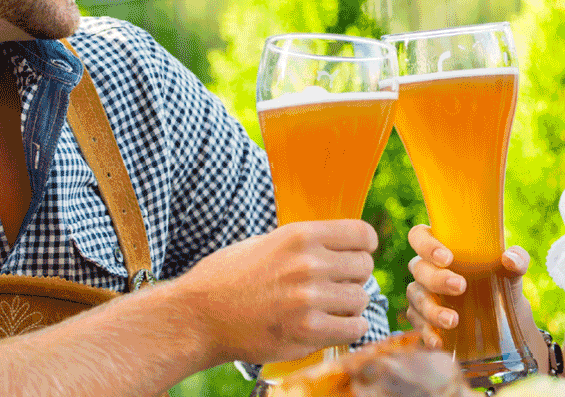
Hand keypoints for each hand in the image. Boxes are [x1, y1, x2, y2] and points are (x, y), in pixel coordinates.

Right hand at [180, 219, 377, 363]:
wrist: (198, 316)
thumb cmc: (230, 278)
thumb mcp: (268, 243)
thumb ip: (307, 243)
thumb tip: (345, 246)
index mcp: (300, 236)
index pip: (363, 235)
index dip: (363, 247)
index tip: (354, 257)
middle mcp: (308, 263)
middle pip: (365, 268)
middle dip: (353, 278)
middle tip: (333, 288)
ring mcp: (309, 298)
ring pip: (361, 299)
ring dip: (348, 307)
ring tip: (326, 309)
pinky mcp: (307, 330)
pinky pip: (355, 328)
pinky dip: (347, 329)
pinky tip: (329, 327)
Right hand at [404, 224, 532, 347]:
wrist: (503, 319)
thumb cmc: (501, 283)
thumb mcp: (512, 272)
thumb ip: (517, 260)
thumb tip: (509, 258)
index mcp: (441, 248)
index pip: (419, 236)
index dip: (427, 245)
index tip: (448, 258)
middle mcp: (426, 269)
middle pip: (418, 268)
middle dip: (437, 278)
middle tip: (460, 286)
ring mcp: (421, 294)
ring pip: (415, 297)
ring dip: (432, 310)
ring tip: (453, 321)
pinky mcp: (422, 320)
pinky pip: (418, 325)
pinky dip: (427, 333)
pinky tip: (440, 341)